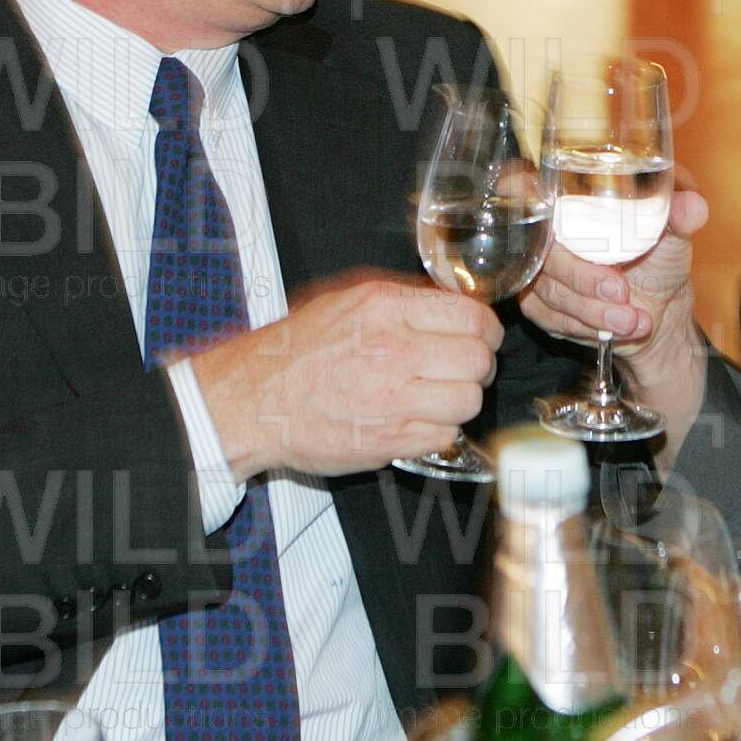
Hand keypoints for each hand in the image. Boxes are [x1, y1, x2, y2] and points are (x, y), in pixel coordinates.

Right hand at [188, 273, 501, 479]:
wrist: (255, 400)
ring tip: (439, 396)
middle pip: (478, 360)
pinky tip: (419, 419)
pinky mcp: (389, 441)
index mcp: (385, 309)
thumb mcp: (348, 300)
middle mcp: (393, 351)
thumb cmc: (297, 351)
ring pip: (469, 400)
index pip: (471, 316)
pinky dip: (439, 430)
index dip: (485, 329)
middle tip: (463, 368)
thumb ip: (404, 300)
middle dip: (478, 365)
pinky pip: (444, 436)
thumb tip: (453, 303)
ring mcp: (393, 400)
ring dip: (460, 400)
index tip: (480, 337)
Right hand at [520, 190, 709, 426]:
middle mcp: (547, 230)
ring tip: (632, 319)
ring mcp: (539, 268)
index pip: (520, 184)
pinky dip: (585, 325)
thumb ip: (681, 215)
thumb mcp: (676, 233)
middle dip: (582, 277)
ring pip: (547, 287)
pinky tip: (614, 328)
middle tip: (621, 292)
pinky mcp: (539, 303)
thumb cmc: (661, 258)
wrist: (661, 310)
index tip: (550, 222)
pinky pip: (548, 316)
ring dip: (592, 309)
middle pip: (540, 249)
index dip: (520, 194)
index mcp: (572, 197)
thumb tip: (690, 205)